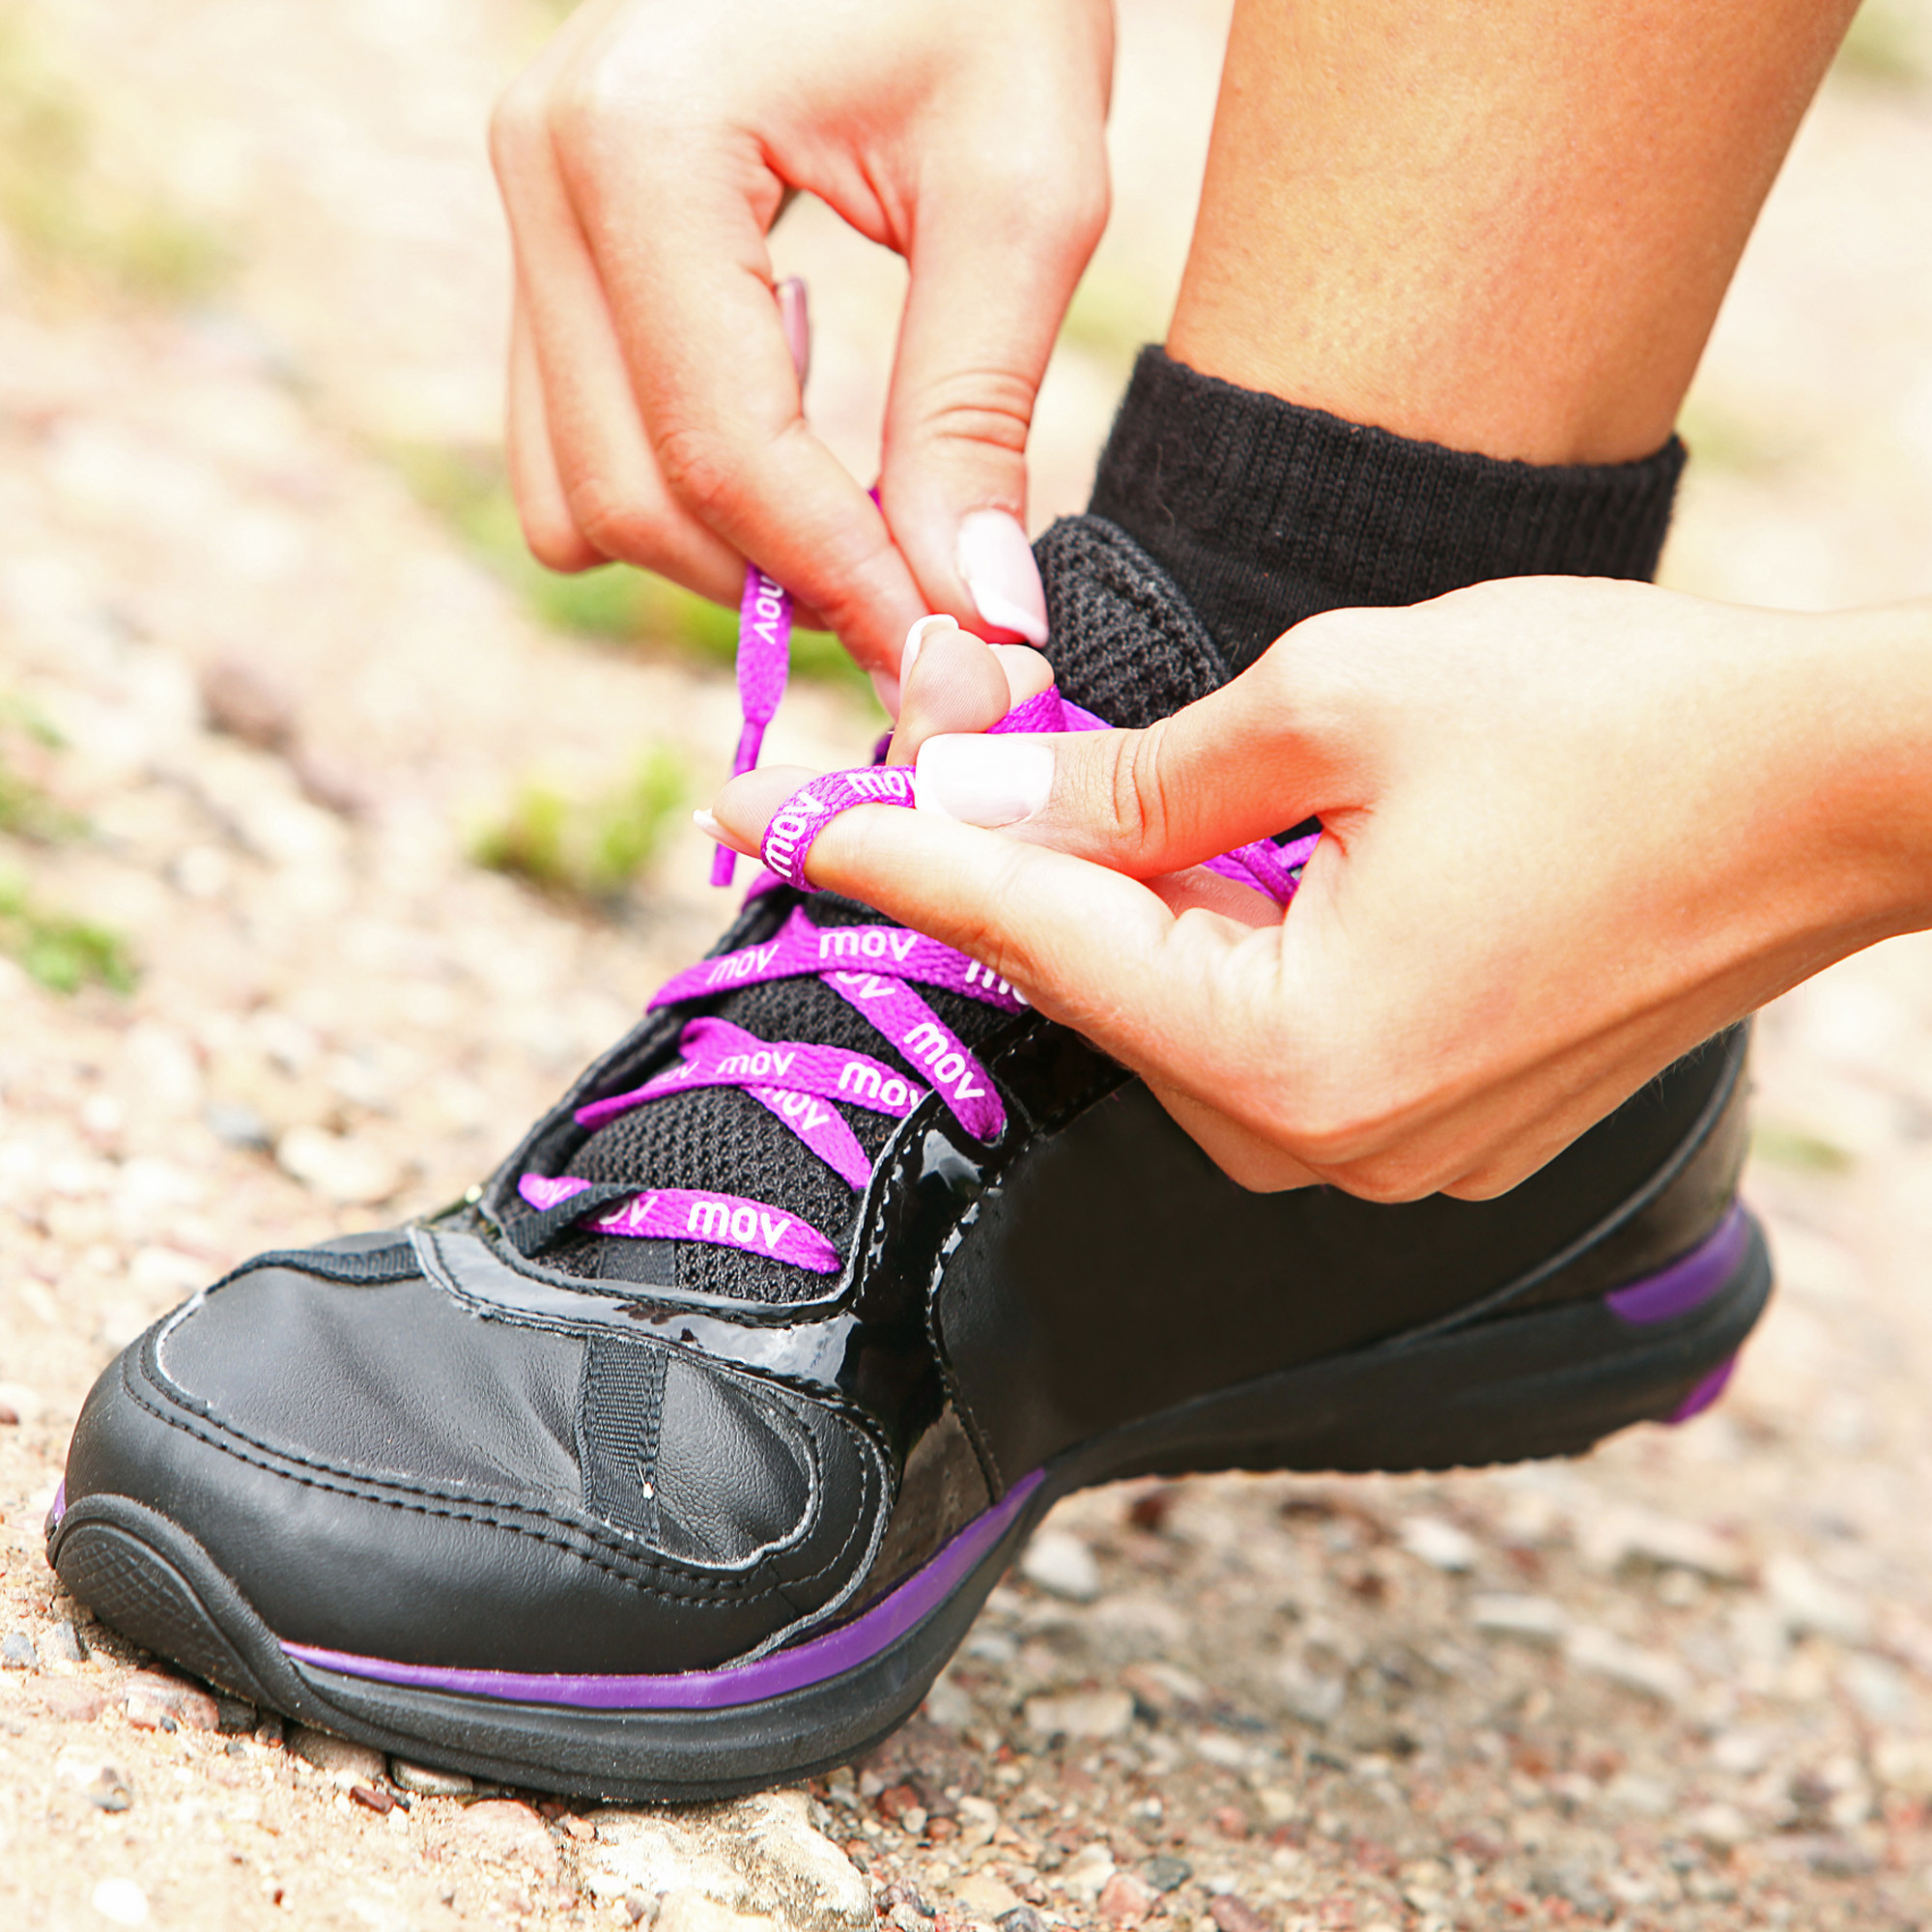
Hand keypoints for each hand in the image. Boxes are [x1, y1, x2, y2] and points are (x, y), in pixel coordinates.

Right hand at [491, 0, 1113, 681]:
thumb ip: (976, 414)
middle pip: (624, 496)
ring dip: (717, 551)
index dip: (842, 585)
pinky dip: (680, 488)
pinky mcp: (544, 232)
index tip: (949, 657)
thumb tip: (972, 617)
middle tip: (922, 608)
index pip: (723, 453)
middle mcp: (540, 169)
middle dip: (773, 584)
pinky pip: (571, 435)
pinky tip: (796, 456)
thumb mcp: (1023, 195)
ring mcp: (521, 199)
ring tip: (864, 530)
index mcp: (642, 143)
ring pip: (573, 491)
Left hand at [711, 582, 1931, 1199]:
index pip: (1034, 934)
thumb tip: (984, 788)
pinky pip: (1269, 1029)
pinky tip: (1207, 857)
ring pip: (1181, 1010)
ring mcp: (1390, 1151)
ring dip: (1118, 901)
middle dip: (998, 870)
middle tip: (879, 779)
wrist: (1841, 790)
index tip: (759, 813)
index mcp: (1294, 1053)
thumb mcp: (1342, 699)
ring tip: (1058, 791)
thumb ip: (1138, 771)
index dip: (885, 854)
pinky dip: (1215, 941)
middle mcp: (1328, 1142)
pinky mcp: (1437, 1124)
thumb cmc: (1617, 724)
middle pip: (1100, 987)